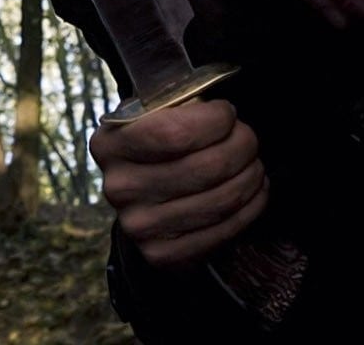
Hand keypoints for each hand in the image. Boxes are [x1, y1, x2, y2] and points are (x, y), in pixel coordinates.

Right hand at [91, 98, 266, 267]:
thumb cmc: (155, 148)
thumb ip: (177, 108)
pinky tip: (254, 191)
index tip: (228, 113)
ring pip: (221, 198)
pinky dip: (251, 207)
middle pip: (206, 167)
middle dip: (243, 146)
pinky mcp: (162, 255)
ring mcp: (139, 226)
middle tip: (249, 139)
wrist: (140, 200)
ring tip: (254, 164)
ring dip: (251, 176)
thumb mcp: (150, 118)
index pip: (174, 132)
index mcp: (109, 145)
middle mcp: (119, 188)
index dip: (215, 120)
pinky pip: (224, 229)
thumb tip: (223, 112)